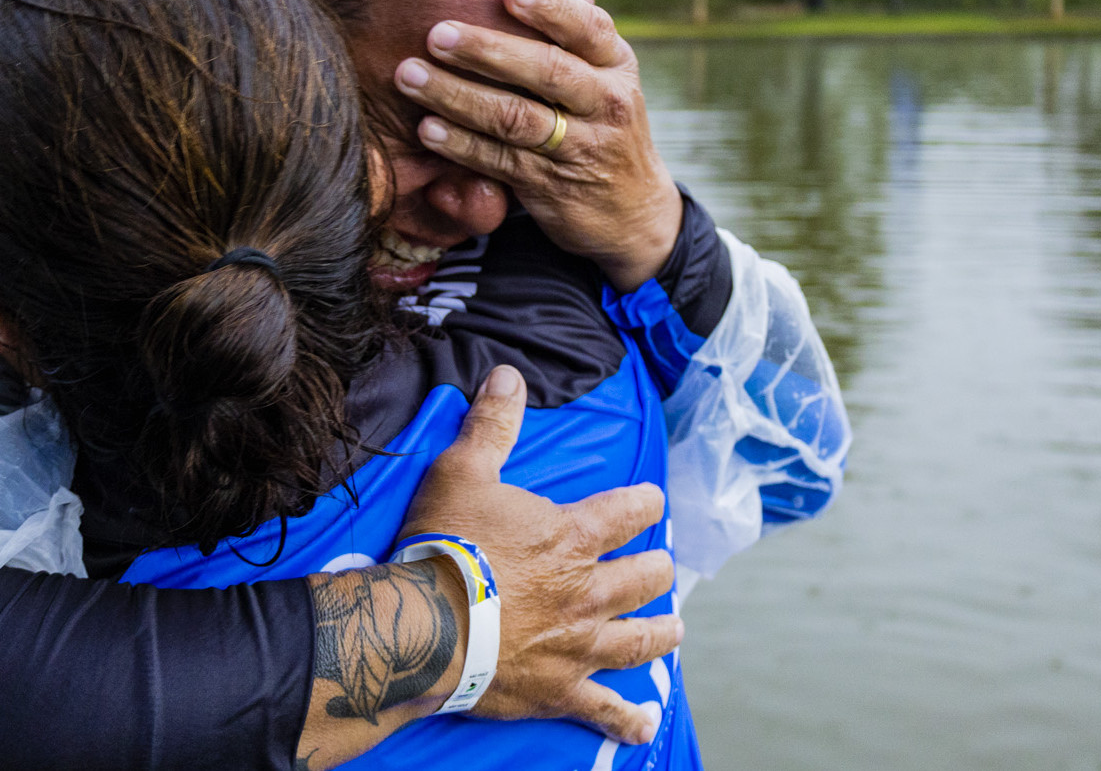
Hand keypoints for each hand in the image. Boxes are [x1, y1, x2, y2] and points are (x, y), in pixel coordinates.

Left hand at [392, 0, 682, 291]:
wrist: (634, 211)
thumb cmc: (605, 126)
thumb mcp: (607, 77)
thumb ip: (582, 31)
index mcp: (616, 65)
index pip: (589, 28)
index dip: (551, 7)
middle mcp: (607, 103)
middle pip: (546, 71)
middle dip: (486, 50)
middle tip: (436, 34)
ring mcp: (582, 148)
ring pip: (515, 118)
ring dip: (457, 96)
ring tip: (410, 77)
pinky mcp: (554, 186)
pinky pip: (501, 161)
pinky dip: (461, 145)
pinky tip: (427, 128)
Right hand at [400, 365, 679, 744]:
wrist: (425, 624)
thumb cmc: (444, 544)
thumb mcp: (462, 471)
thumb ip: (492, 425)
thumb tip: (508, 375)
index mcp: (572, 536)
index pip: (629, 511)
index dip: (645, 503)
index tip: (651, 501)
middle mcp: (589, 590)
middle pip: (644, 577)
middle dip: (655, 569)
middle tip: (659, 568)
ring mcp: (580, 643)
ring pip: (640, 638)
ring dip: (661, 632)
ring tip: (676, 628)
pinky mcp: (560, 687)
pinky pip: (604, 707)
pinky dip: (626, 717)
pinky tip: (643, 724)